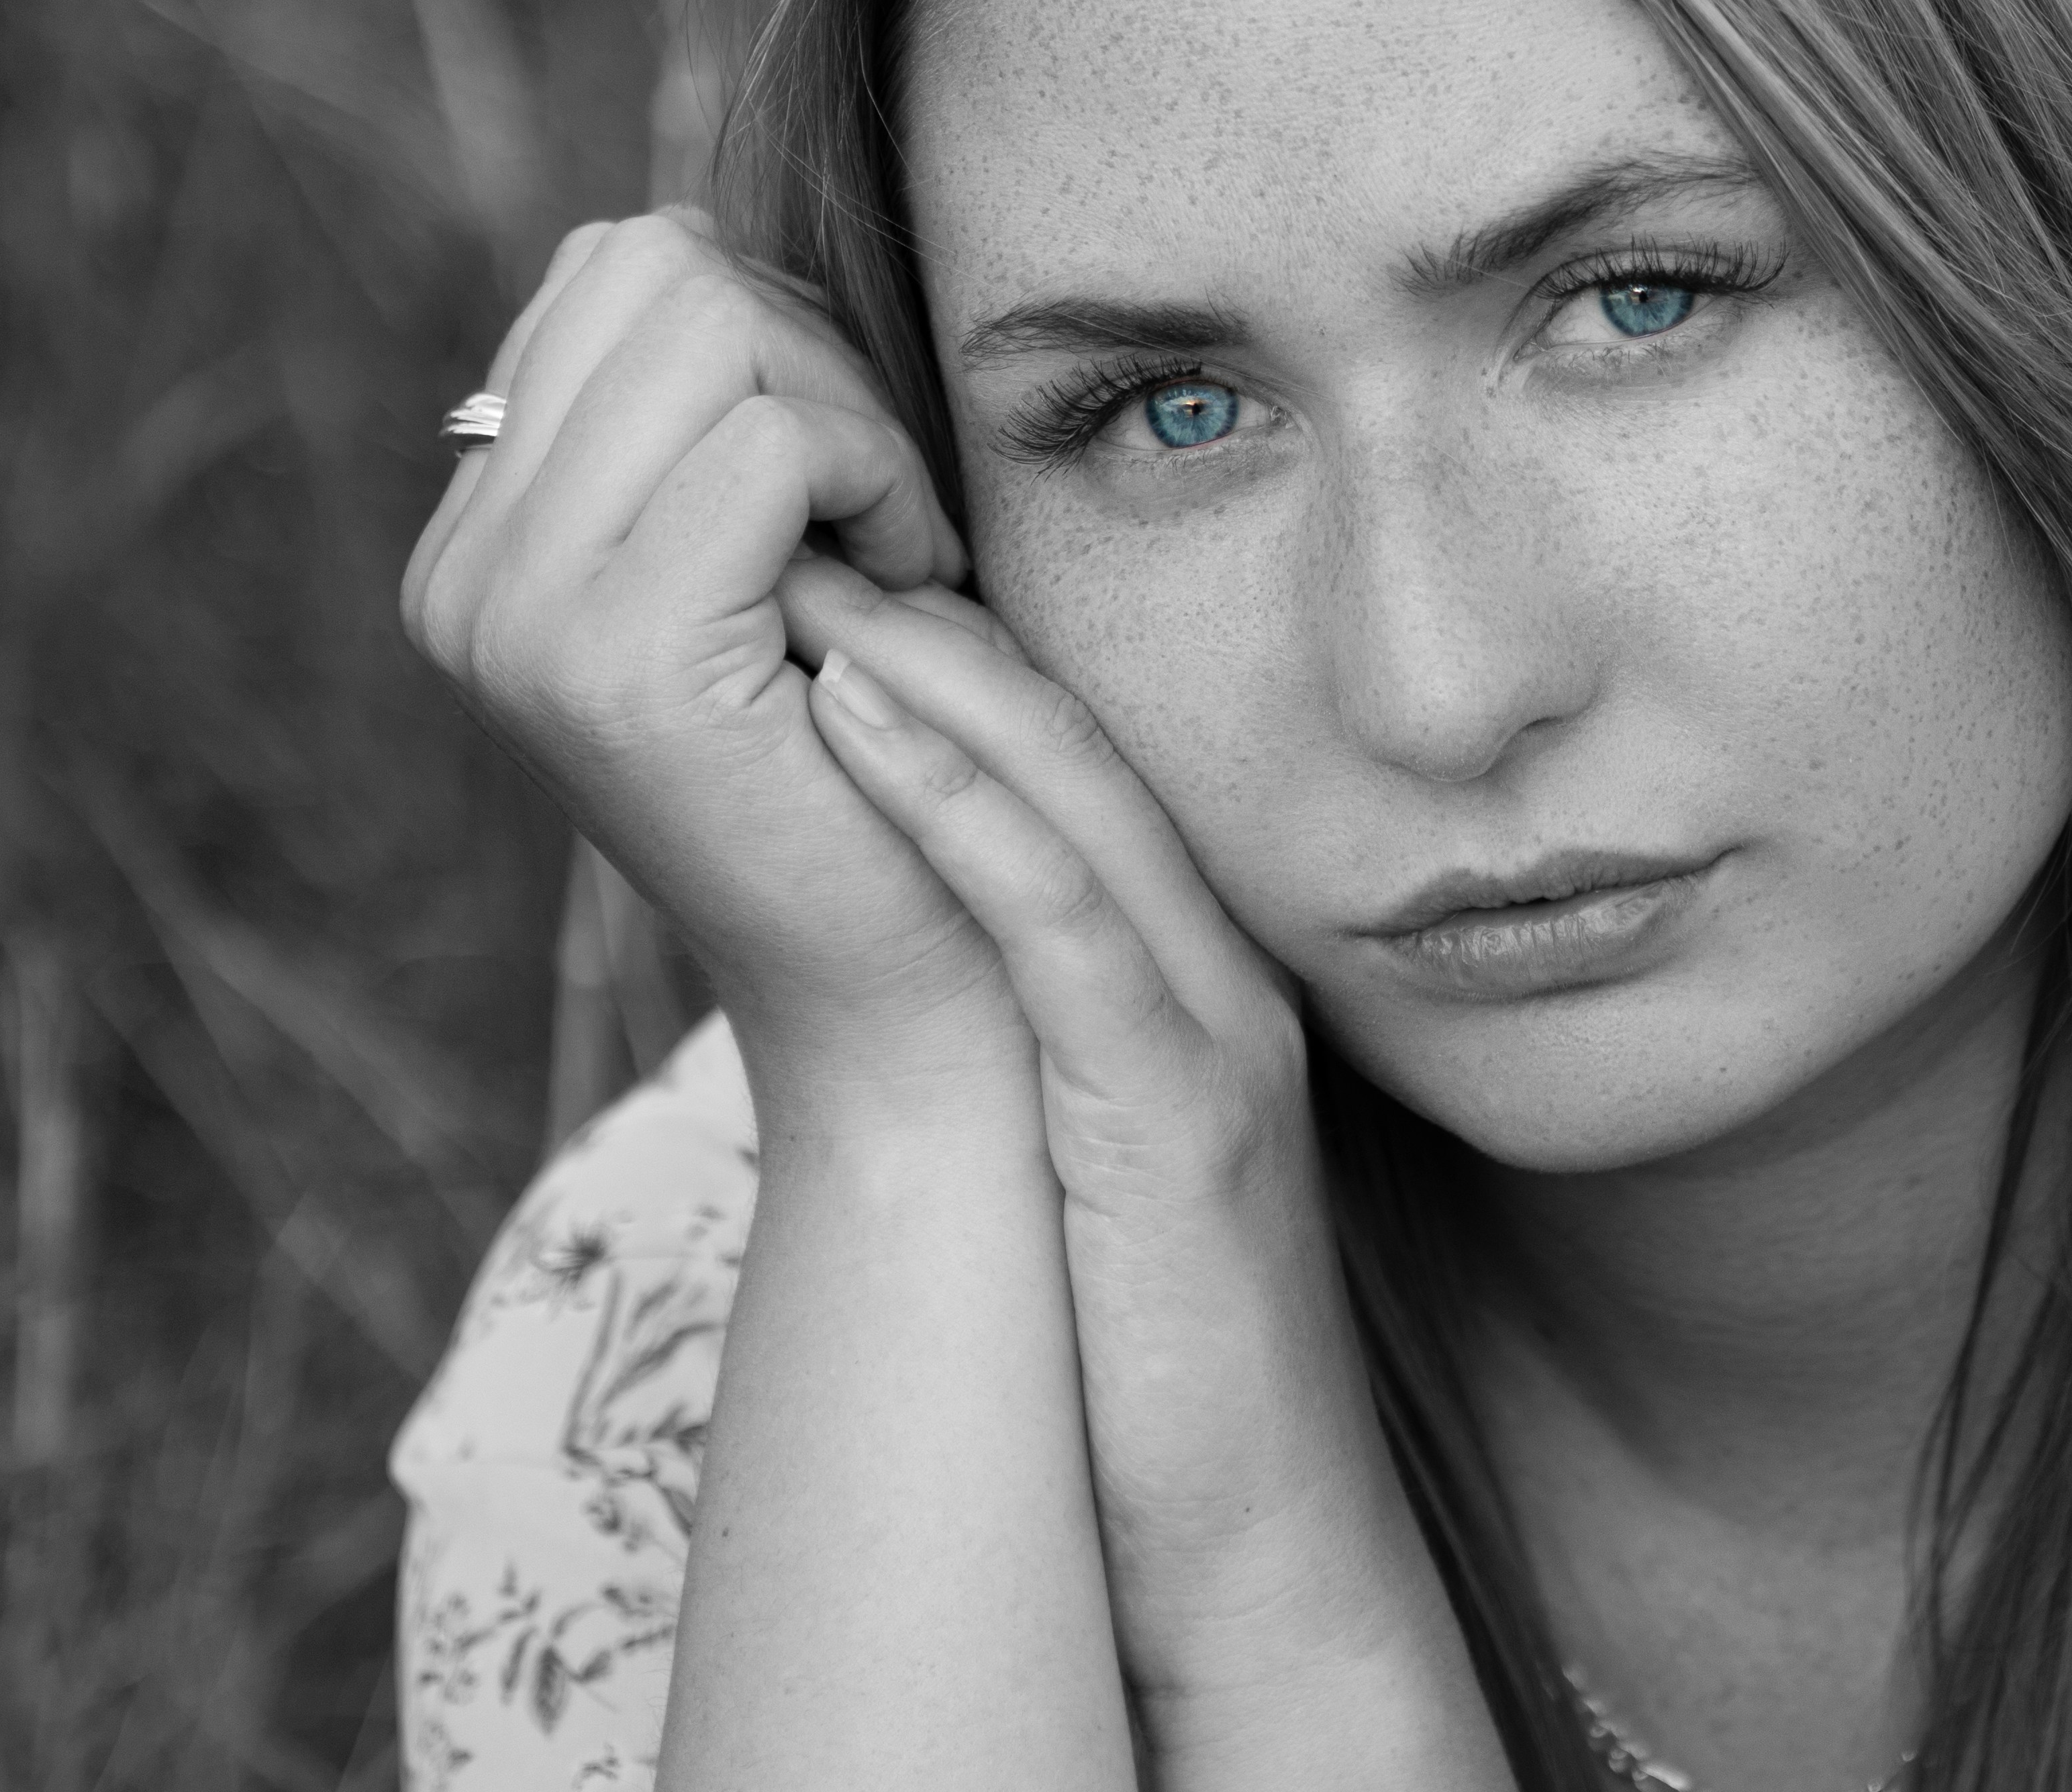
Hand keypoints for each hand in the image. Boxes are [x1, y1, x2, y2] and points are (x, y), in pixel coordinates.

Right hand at [399, 210, 1023, 1122]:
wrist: (905, 984)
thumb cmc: (883, 757)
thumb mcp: (768, 549)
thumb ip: (705, 410)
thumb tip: (709, 249)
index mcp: (481, 541)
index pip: (619, 269)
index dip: (774, 338)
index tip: (834, 484)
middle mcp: (465, 575)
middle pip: (656, 265)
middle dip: (810, 358)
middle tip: (873, 512)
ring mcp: (518, 617)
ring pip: (712, 328)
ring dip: (848, 422)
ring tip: (883, 556)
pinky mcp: (616, 660)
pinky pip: (771, 440)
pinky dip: (876, 487)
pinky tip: (902, 595)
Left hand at [783, 561, 1505, 1783]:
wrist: (1264, 1555)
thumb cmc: (1156, 1367)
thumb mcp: (1088, 1162)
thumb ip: (1034, 1049)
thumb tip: (914, 965)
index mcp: (1194, 985)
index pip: (1079, 775)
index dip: (962, 655)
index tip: (833, 566)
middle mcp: (1218, 982)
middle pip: (1085, 748)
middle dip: (944, 618)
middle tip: (807, 516)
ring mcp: (1209, 1047)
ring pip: (1077, 807)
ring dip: (941, 678)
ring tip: (810, 572)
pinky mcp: (1175, 1127)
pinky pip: (1065, 933)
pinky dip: (965, 813)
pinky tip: (862, 725)